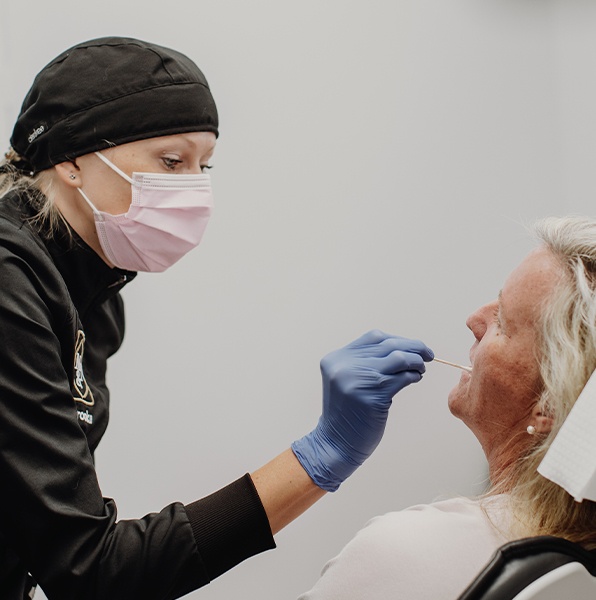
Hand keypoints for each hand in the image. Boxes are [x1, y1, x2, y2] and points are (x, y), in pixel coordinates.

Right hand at [291, 330, 433, 491]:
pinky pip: (402, 378)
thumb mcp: (347, 379)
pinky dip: (413, 375)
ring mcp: (358, 380)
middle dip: (413, 346)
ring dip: (416, 361)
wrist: (336, 443)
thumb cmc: (347, 412)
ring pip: (398, 358)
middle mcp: (344, 366)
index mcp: (336, 358)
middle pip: (388, 345)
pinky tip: (415, 378)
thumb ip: (364, 362)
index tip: (412, 346)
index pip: (374, 337)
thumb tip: (402, 348)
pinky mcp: (372, 396)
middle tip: (427, 353)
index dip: (397, 339)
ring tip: (421, 368)